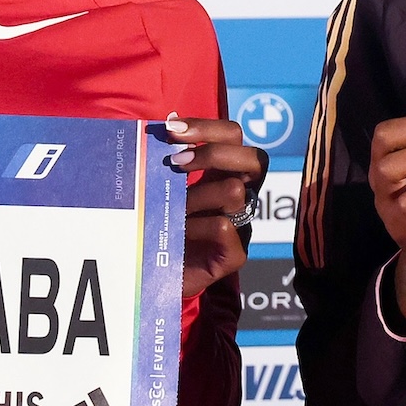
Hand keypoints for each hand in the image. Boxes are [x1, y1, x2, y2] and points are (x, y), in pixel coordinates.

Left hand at [164, 114, 266, 298]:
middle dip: (213, 153)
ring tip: (173, 206)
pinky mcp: (234, 255)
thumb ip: (164, 161)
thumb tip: (162, 126)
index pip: (233, 136)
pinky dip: (195, 225)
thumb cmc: (154, 228)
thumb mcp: (159, 189)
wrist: (150, 280)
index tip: (171, 129)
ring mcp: (241, 226)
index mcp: (222, 175)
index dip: (207, 127)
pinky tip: (175, 233)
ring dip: (197, 194)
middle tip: (175, 162)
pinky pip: (223, 227)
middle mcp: (239, 196)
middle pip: (255, 158)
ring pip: (236, 192)